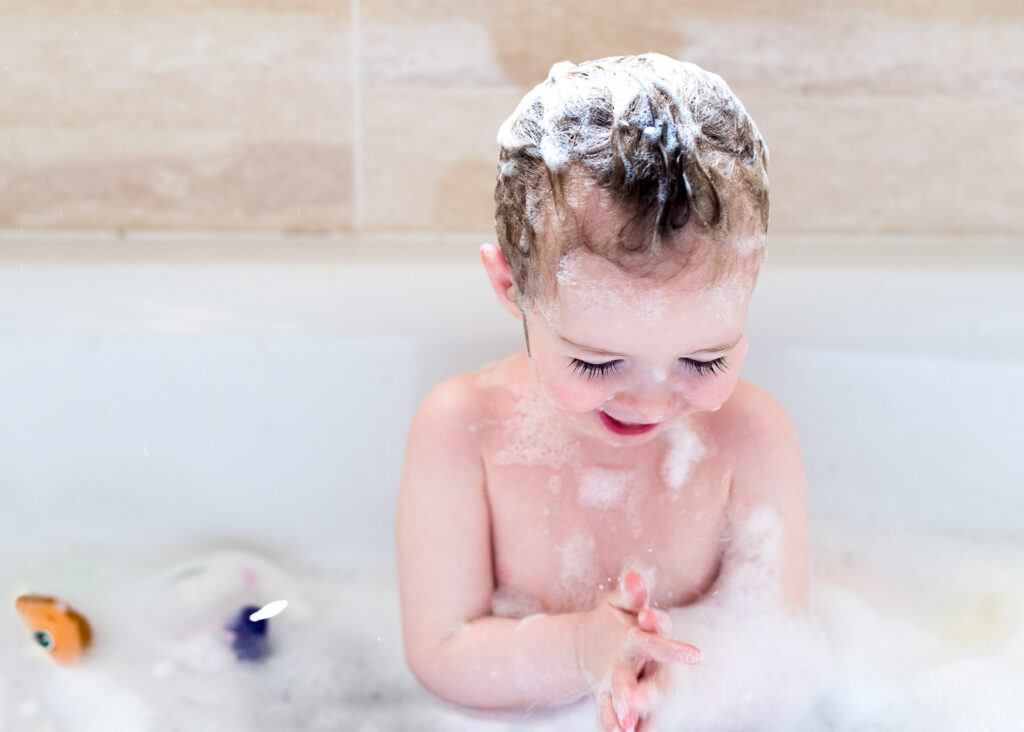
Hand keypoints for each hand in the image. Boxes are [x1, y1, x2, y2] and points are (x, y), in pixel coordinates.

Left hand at [574, 572, 701, 731]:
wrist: (594, 648)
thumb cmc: (616, 624)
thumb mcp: (620, 605)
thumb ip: (630, 594)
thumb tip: (635, 575)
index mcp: (650, 639)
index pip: (659, 634)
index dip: (656, 624)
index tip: (647, 615)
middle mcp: (649, 670)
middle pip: (654, 684)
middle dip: (646, 692)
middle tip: (635, 699)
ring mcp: (636, 690)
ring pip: (637, 705)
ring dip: (630, 712)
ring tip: (623, 724)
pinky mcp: (617, 705)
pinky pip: (614, 716)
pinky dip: (612, 722)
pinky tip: (610, 731)